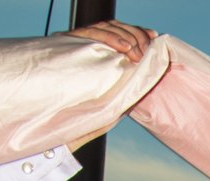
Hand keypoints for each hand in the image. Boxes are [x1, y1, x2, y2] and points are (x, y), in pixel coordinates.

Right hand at [65, 22, 156, 150]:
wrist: (57, 126)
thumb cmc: (83, 119)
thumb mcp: (111, 106)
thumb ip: (125, 94)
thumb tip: (144, 85)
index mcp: (96, 56)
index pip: (118, 34)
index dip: (136, 32)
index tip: (152, 38)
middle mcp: (85, 46)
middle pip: (113, 27)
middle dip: (134, 34)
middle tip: (146, 50)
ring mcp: (75, 43)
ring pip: (104, 27)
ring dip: (125, 37)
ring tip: (137, 53)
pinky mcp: (67, 44)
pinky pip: (90, 33)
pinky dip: (110, 38)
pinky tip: (125, 47)